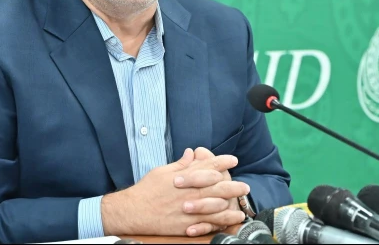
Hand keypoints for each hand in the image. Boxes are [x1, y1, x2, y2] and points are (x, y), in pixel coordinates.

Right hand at [100, 148, 248, 236]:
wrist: (134, 211)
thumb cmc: (146, 189)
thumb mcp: (162, 171)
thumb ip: (179, 164)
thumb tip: (191, 153)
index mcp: (183, 177)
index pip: (206, 166)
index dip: (221, 162)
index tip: (233, 159)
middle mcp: (188, 192)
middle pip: (216, 186)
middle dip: (232, 184)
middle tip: (244, 185)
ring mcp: (189, 209)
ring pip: (216, 205)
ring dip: (231, 203)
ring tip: (243, 203)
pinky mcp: (187, 224)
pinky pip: (209, 222)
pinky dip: (222, 220)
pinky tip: (231, 219)